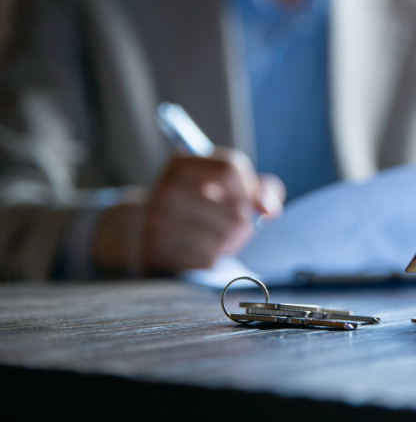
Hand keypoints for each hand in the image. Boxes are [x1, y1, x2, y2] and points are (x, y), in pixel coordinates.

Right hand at [93, 148, 285, 273]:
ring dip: (233, 243)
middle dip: (246, 224)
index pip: (230, 168)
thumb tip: (269, 209)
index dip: (251, 188)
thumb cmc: (195, 202)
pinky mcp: (159, 249)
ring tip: (222, 238)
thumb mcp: (220, 183)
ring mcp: (160, 221)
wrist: (140, 227)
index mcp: (182, 164)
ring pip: (226, 238)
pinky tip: (205, 249)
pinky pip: (209, 258)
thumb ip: (258, 189)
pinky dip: (216, 256)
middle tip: (239, 226)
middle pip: (236, 211)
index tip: (252, 200)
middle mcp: (167, 190)